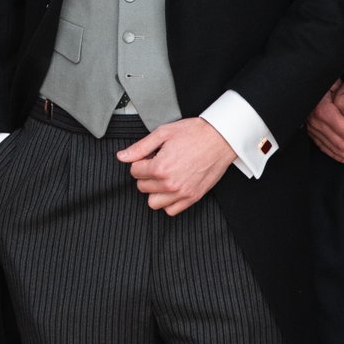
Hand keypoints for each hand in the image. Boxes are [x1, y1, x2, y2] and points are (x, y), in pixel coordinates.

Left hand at [119, 117, 233, 215]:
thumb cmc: (194, 133)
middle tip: (158, 163)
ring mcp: (182, 193)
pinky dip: (168, 202)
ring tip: (164, 176)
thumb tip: (121, 156)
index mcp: (160, 167)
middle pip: (142, 187)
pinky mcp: (193, 197)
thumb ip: (140, 147)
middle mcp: (170, 184)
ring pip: (153, 202)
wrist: (221, 138)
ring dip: (154, 190)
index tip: (150, 155)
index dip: (140, 161)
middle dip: (146, 174)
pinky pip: (171, 211)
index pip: (134, 171)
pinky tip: (171, 187)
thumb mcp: (164, 133)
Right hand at [307, 85, 343, 169]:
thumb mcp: (333, 81)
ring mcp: (313, 130)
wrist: (299, 84)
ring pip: (335, 150)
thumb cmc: (320, 79)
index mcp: (323, 111)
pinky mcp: (312, 133)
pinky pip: (327, 149)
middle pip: (343, 144)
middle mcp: (317, 123)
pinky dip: (340, 157)